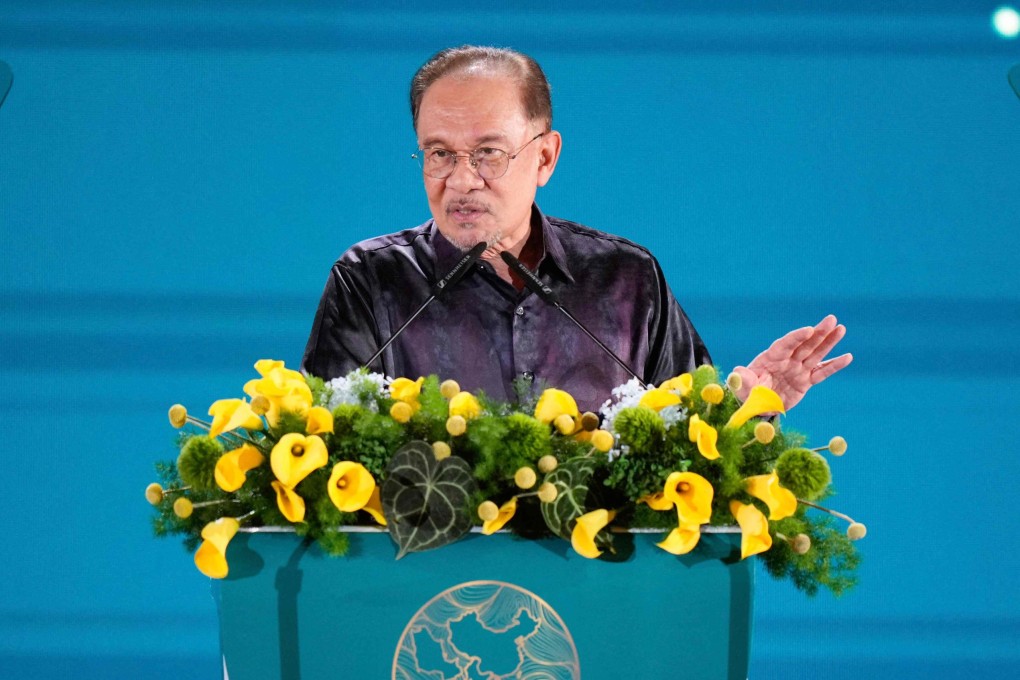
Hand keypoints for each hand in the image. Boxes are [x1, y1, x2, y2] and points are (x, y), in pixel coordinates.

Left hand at [732, 314, 851, 410]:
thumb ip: (741, 379)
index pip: (785, 344)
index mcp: (771, 358)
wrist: (757, 407)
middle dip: (818, 332)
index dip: (796, 337)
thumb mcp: (741, 387)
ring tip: (841, 328)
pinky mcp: (806, 381)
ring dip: (829, 342)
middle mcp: (787, 360)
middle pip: (804, 344)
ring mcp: (797, 369)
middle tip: (832, 319)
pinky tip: (847, 357)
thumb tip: (736, 372)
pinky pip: (822, 372)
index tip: (809, 329)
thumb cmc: (747, 393)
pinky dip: (834, 365)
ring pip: (815, 353)